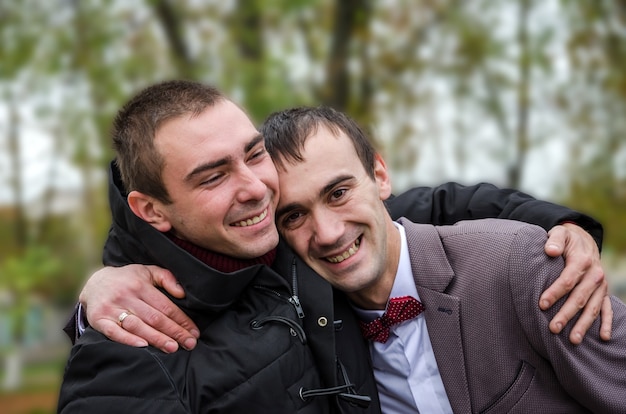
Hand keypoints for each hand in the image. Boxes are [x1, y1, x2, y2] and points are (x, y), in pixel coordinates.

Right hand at [79, 264, 199, 352]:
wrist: (94, 283)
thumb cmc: (128, 279)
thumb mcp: (147, 271)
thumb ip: (166, 278)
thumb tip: (182, 293)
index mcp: (140, 285)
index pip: (165, 306)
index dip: (181, 320)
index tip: (194, 332)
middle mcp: (126, 296)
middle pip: (154, 318)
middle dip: (174, 332)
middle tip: (189, 344)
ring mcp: (111, 308)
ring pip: (137, 326)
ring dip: (156, 338)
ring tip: (172, 348)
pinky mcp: (99, 319)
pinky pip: (114, 332)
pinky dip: (128, 340)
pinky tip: (143, 346)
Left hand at [540, 223, 611, 343]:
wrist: (584, 240)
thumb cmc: (566, 239)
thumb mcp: (560, 233)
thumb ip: (555, 240)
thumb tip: (551, 250)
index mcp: (582, 261)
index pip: (567, 280)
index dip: (554, 293)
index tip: (541, 304)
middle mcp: (595, 275)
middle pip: (579, 298)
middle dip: (566, 314)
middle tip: (553, 328)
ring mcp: (601, 285)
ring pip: (592, 307)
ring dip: (583, 324)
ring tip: (572, 340)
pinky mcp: (604, 292)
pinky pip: (607, 309)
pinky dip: (606, 323)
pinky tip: (603, 337)